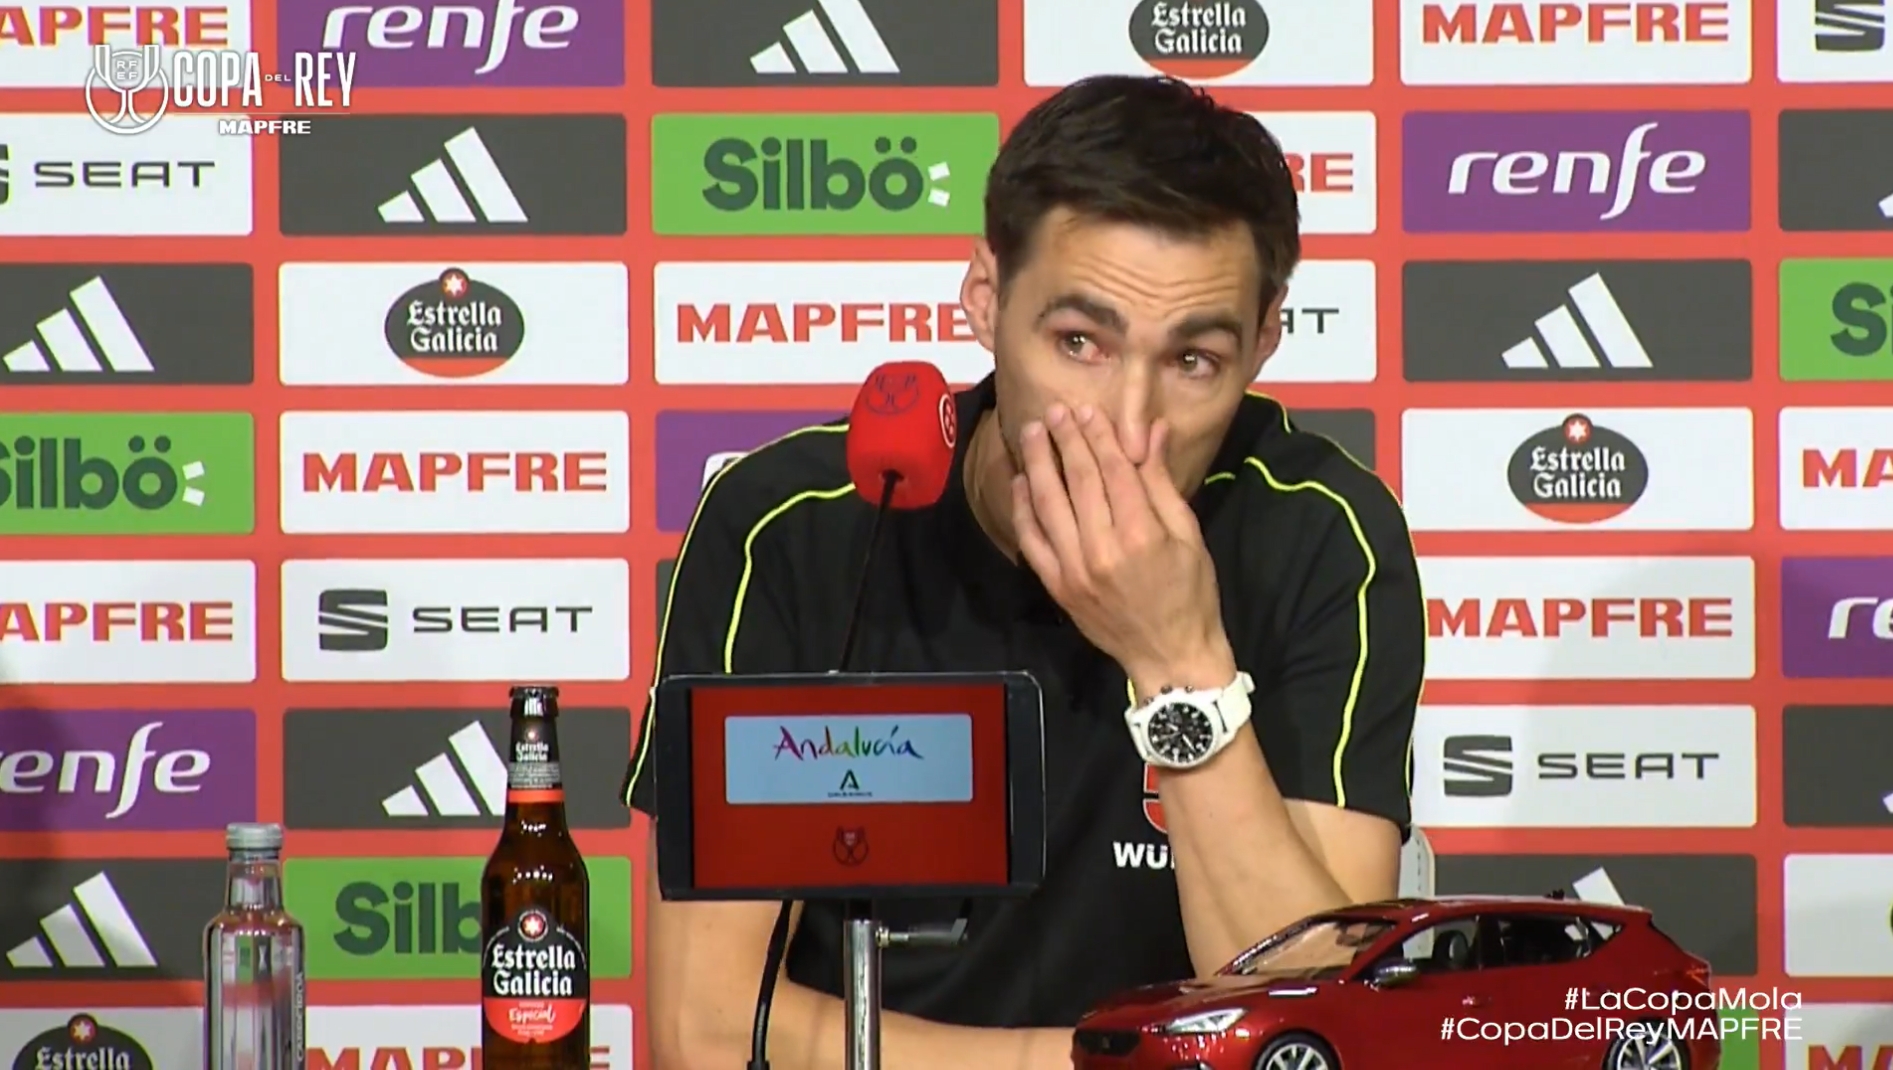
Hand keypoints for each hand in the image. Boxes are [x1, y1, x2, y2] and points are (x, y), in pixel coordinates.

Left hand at [1011, 404, 1234, 695]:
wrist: (1170, 656)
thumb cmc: (1190, 594)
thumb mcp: (1189, 536)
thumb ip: (1162, 483)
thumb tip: (1152, 432)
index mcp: (1142, 535)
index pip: (1114, 471)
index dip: (1099, 436)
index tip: (1087, 409)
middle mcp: (1102, 549)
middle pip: (1079, 481)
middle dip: (1065, 440)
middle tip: (1055, 410)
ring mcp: (1074, 570)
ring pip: (1049, 505)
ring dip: (1037, 464)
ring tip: (1031, 433)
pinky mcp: (1058, 587)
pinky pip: (1033, 541)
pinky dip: (1024, 509)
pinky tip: (1021, 482)